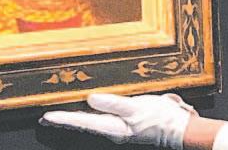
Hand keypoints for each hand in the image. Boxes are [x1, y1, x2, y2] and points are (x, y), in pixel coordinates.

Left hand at [40, 93, 197, 149]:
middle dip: (65, 121)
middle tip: (46, 118)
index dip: (63, 118)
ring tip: (61, 116)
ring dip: (76, 118)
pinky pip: (104, 118)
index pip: (82, 122)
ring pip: (92, 122)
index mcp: (113, 127)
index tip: (47, 116)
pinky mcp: (128, 123)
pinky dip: (91, 115)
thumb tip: (91, 98)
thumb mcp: (137, 108)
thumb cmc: (161, 119)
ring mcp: (120, 128)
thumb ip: (113, 103)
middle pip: (83, 124)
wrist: (180, 129)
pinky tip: (90, 111)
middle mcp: (113, 130)